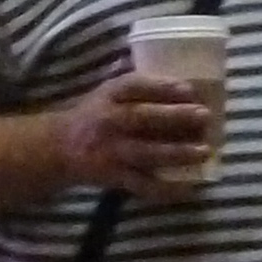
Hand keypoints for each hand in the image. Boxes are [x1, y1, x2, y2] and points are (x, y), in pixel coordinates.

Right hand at [58, 66, 217, 201]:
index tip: (189, 88)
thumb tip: (178, 73)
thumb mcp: (107, 92)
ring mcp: (111, 151)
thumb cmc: (93, 116)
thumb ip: (137, 85)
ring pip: (146, 153)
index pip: (134, 86)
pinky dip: (165, 189)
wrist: (57, 148)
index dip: (162, 86)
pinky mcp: (114, 176)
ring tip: (204, 151)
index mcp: (108, 95)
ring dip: (176, 153)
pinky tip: (188, 188)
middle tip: (204, 116)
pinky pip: (142, 185)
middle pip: (142, 117)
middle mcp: (108, 121)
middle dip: (175, 116)